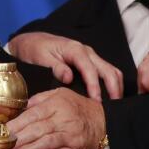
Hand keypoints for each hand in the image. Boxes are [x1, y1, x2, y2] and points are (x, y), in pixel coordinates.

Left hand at [7, 87, 104, 148]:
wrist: (104, 123)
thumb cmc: (79, 108)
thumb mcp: (61, 94)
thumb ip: (41, 99)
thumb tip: (21, 106)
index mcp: (58, 104)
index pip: (34, 114)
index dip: (17, 123)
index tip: (3, 130)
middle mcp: (64, 119)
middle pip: (38, 130)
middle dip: (18, 139)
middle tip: (3, 146)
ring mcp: (71, 136)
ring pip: (46, 144)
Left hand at [8, 31, 122, 100]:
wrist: (33, 41)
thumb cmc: (35, 50)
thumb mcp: (41, 58)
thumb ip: (55, 67)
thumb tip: (68, 78)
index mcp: (75, 49)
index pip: (90, 68)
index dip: (94, 85)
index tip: (96, 100)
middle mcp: (86, 51)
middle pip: (107, 69)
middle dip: (113, 88)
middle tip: (112, 107)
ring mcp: (90, 56)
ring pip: (110, 70)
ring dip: (116, 87)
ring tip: (115, 105)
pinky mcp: (89, 62)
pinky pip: (105, 72)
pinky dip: (111, 84)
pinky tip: (110, 97)